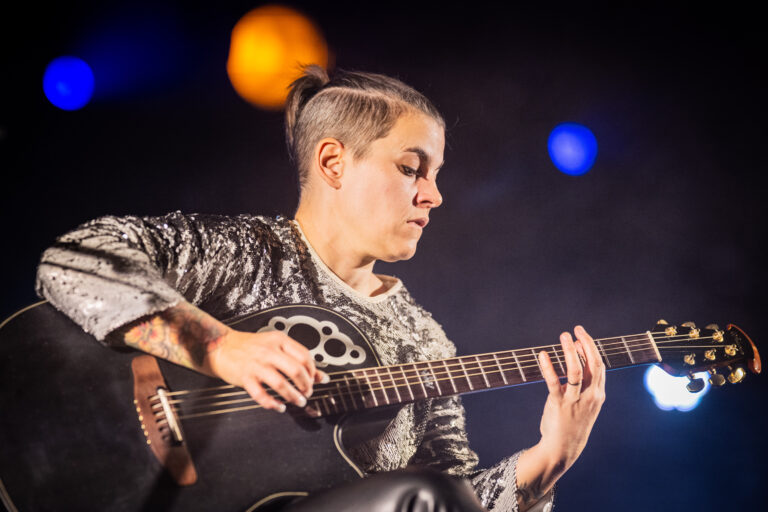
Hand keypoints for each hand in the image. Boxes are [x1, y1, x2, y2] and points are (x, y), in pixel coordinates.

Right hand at [206, 328, 329, 412]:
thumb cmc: (250, 346)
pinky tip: (279, 406)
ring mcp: (256, 365)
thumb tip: (322, 376)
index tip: (314, 380)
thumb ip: (298, 358)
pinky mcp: (245, 378)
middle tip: (307, 393)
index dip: (313, 371)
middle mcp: (269, 351)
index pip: (304, 356)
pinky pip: (262, 395)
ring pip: (281, 384)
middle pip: (296, 370)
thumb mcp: (276, 345)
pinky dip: (273, 404)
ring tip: (298, 401)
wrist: (220, 346)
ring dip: (294, 397)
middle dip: (306, 385)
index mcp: (279, 340)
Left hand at [536, 325, 605, 472]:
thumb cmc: (574, 420)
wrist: (564, 447)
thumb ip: (584, 380)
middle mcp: (589, 396)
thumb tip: (578, 352)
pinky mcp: (558, 404)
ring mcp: (574, 400)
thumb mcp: (585, 401)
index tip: (581, 335)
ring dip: (570, 351)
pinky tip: (542, 355)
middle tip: (576, 329)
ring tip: (564, 336)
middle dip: (585, 344)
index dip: (591, 348)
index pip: (599, 366)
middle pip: (592, 365)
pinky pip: (554, 382)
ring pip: (575, 371)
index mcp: (598, 394)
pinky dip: (548, 367)